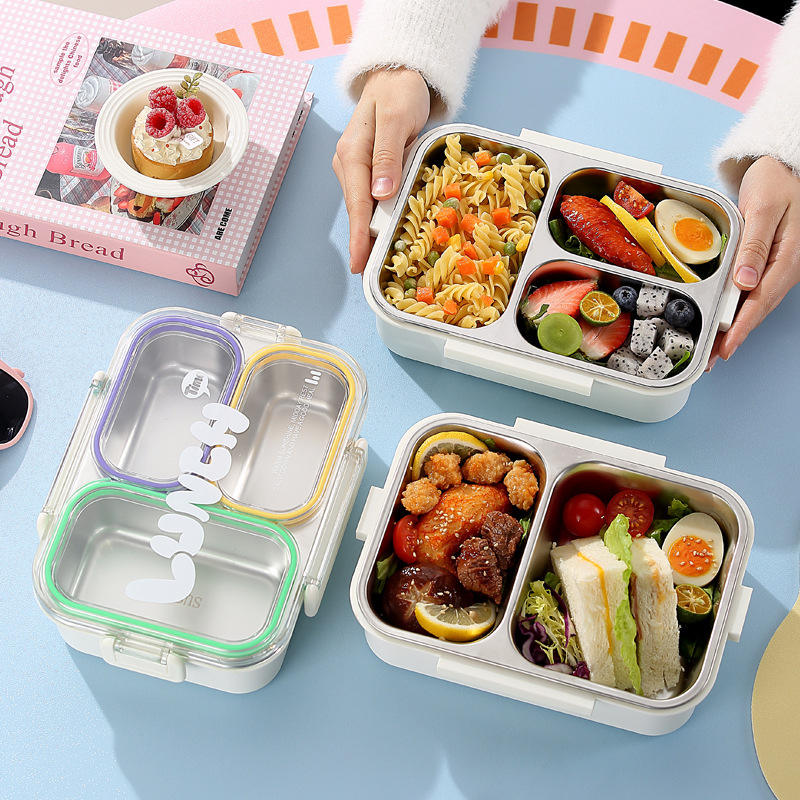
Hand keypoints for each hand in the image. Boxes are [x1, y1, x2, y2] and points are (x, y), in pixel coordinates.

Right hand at [333, 68, 429, 273]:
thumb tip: (379, 193)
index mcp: (352, 154)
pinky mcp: (370, 170)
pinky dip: (380, 218)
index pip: (356, 204)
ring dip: (371, 233)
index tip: (358, 263)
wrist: (399, 73)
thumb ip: (387, 156)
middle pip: (357, 211)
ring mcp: (358, 168)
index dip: (358, 236)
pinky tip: (386, 235)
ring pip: (364, 207)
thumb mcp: (396, 119)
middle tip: (370, 274)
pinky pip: (374, 199)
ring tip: (379, 262)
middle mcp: (349, 165)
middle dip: (363, 242)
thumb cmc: (398, 91)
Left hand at [710, 156, 799, 367]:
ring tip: (712, 350)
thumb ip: (754, 246)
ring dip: (732, 328)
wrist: (786, 167)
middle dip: (732, 337)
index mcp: (787, 258)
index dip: (740, 328)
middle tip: (709, 360)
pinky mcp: (768, 264)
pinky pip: (752, 293)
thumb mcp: (763, 209)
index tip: (725, 348)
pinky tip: (722, 323)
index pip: (760, 301)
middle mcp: (784, 268)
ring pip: (753, 304)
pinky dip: (735, 310)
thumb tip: (745, 282)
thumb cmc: (777, 182)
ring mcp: (777, 267)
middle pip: (756, 310)